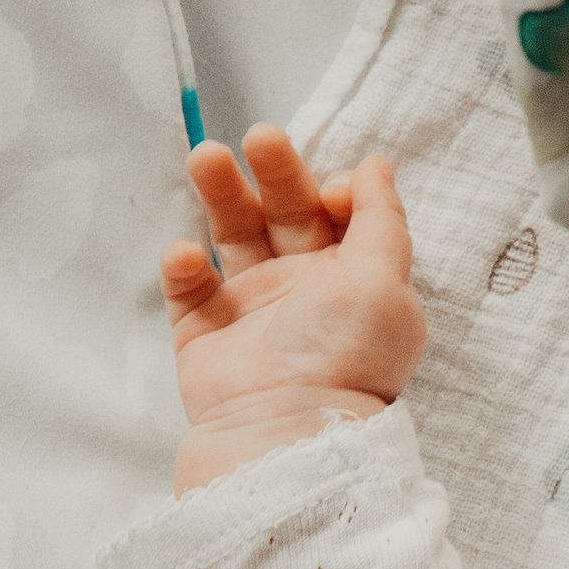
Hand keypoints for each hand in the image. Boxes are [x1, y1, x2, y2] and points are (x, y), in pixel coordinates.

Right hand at [162, 123, 423, 494]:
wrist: (282, 431)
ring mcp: (252, 313)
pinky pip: (189, 288)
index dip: (332, 190)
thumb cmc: (344, 356)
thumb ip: (382, 217)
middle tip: (258, 137)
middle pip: (285, 213)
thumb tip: (377, 164)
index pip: (339, 216)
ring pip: (234, 236)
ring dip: (220, 195)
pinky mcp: (204, 335)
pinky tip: (189, 256)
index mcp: (355, 281)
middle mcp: (307, 294)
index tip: (328, 190)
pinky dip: (185, 266)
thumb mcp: (384, 279)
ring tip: (205, 157)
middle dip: (274, 172)